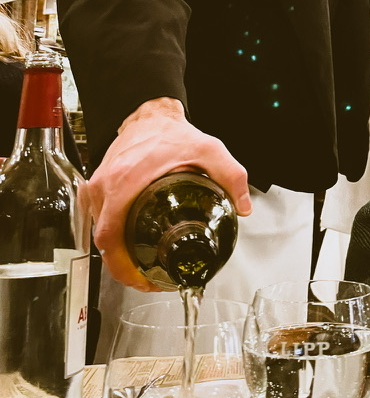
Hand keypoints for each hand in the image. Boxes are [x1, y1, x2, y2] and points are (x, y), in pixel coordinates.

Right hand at [89, 97, 251, 290]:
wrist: (148, 115)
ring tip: (143, 270)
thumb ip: (231, 176)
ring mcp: (97, 188)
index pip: (110, 237)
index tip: (143, 280)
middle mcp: (104, 187)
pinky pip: (100, 221)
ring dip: (118, 256)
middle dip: (124, 269)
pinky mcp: (98, 188)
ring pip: (100, 234)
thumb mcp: (209, 150)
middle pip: (103, 243)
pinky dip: (114, 239)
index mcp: (124, 182)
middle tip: (149, 281)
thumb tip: (243, 207)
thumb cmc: (170, 133)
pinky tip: (132, 248)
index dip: (124, 267)